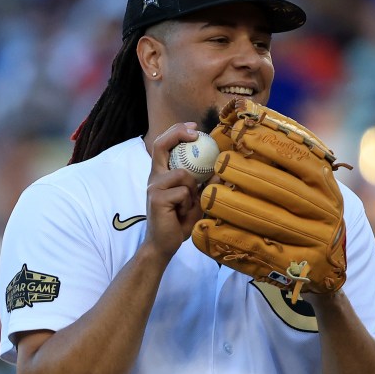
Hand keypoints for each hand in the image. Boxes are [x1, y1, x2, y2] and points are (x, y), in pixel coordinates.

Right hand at [145, 122, 204, 260]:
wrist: (163, 245)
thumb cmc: (178, 222)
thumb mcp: (195, 201)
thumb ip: (204, 186)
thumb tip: (221, 171)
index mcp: (161, 175)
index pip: (163, 145)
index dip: (177, 132)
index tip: (195, 128)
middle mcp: (154, 177)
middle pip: (161, 145)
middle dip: (178, 133)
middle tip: (196, 132)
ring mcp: (154, 187)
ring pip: (183, 174)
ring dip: (192, 191)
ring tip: (186, 206)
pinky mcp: (157, 198)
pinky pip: (183, 192)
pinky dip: (188, 204)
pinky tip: (180, 214)